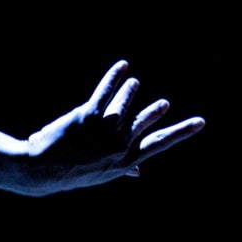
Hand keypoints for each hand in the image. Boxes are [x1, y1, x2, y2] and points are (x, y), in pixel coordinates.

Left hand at [26, 62, 204, 192]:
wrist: (40, 171)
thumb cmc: (71, 172)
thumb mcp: (101, 175)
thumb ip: (122, 169)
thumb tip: (138, 173)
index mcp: (124, 162)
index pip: (159, 145)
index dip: (181, 132)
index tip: (200, 122)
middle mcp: (118, 146)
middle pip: (144, 121)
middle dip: (154, 112)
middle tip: (163, 105)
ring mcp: (105, 130)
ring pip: (125, 101)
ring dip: (129, 90)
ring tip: (134, 84)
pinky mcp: (89, 115)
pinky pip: (106, 90)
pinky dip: (115, 76)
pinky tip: (123, 66)